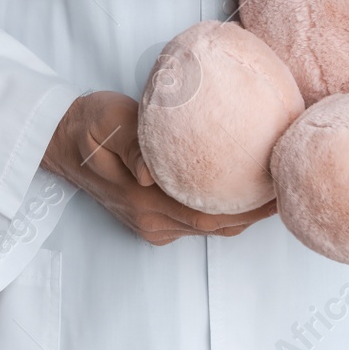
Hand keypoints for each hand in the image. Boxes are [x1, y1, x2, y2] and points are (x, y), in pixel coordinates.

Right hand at [41, 91, 275, 245]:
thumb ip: (129, 143)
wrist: (60, 140)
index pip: (206, 214)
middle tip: (288, 191)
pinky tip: (239, 193)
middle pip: (215, 227)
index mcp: (143, 200)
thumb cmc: (87, 124)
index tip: (276, 191)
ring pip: (208, 228)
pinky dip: (222, 213)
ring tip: (273, 193)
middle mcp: (150, 220)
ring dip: (242, 215)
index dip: (246, 209)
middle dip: (255, 214)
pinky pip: (195, 222)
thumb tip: (149, 171)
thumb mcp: (105, 120)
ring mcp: (151, 224)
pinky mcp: (151, 220)